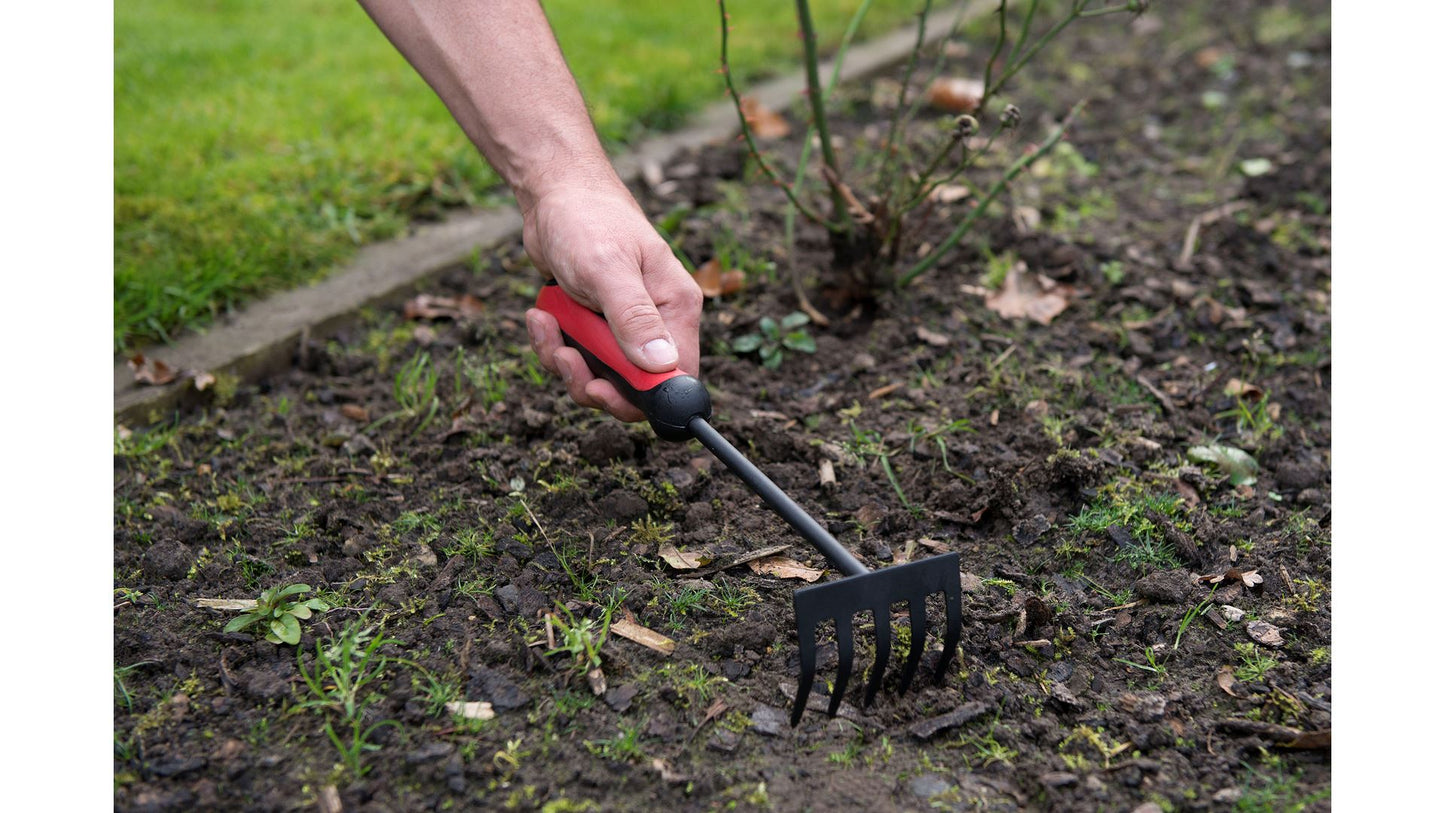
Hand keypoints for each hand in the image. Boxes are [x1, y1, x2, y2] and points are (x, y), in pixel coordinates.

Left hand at [521, 181, 702, 422]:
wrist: (554, 195)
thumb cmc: (587, 220)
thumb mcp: (608, 270)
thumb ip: (634, 319)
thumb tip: (662, 366)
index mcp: (675, 309)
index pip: (676, 375)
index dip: (641, 396)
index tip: (602, 388)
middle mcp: (656, 322)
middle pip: (634, 387)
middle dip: (593, 381)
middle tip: (566, 358)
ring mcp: (623, 327)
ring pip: (600, 377)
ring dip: (565, 361)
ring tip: (546, 325)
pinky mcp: (595, 326)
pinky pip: (577, 358)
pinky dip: (553, 345)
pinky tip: (540, 316)